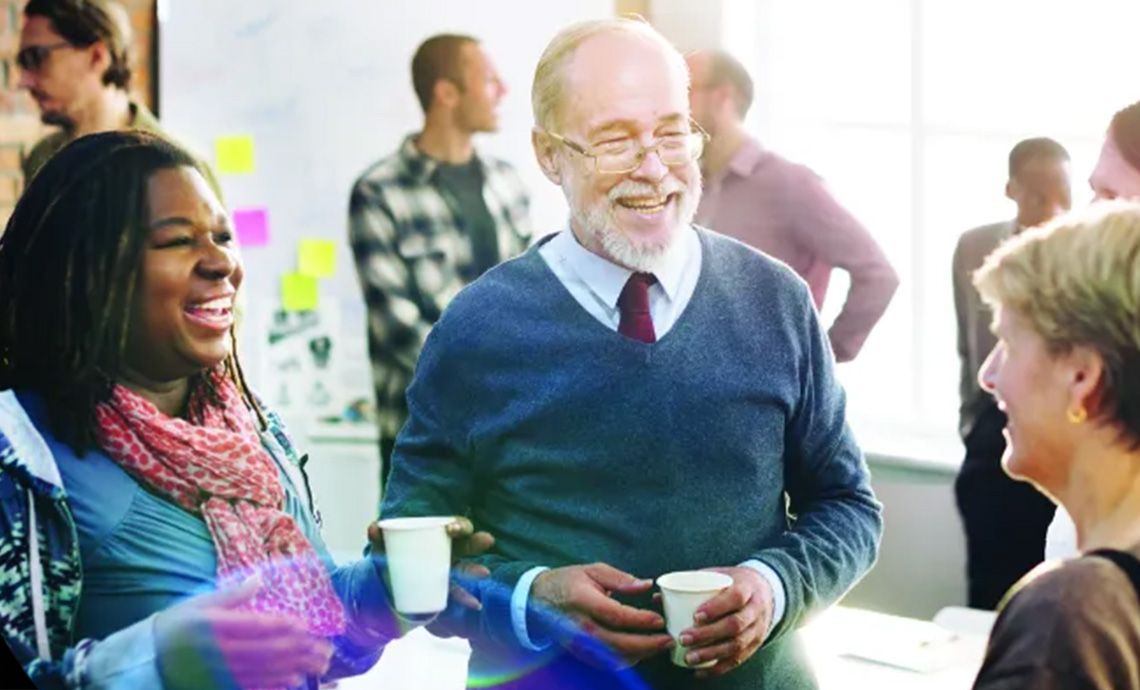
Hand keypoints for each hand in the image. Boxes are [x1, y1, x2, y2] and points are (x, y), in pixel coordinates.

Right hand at [155, 576, 333, 689]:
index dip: (285, 626)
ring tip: (319, 664)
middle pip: (269, 651)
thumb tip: (260, 578)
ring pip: (266, 672)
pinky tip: (294, 682)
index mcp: (217, 626)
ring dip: (296, 668)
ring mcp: (221, 674)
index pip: (258, 626)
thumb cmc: (176, 626)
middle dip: (301, 650)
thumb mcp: (199, 604)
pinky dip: (275, 686)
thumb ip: (233, 595)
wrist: (147, 661)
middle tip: (326, 649)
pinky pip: (252, 689)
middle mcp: (221, 652)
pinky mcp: (220, 688)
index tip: (306, 625)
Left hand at [367, 516, 494, 609]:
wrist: (384, 583)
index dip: (459, 525)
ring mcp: (445, 571)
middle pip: (465, 545)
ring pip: (464, 568)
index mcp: (436, 537)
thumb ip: (380, 537)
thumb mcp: (385, 547)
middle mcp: (446, 552)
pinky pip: (456, 593)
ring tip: (485, 573)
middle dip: (476, 542)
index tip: (453, 528)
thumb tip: (374, 527)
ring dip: (475, 570)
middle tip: (487, 540)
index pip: (455, 527)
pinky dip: (466, 598)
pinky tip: (476, 605)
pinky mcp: (441, 589)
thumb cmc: (390, 557)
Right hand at [532, 563, 672, 667]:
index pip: (617, 616)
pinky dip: (627, 660)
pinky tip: (641, 652)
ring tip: (659, 646)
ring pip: (615, 656)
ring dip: (641, 654)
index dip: (640, 620)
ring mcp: (580, 643)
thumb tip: (646, 585)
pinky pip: (607, 662)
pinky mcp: (580, 652)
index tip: (659, 620)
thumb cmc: (568, 581)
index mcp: (584, 601)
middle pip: (619, 642)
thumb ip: (620, 578)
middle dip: (648, 644)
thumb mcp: (593, 570)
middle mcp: (581, 626)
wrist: (538, 598)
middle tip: (668, 640)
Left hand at [678, 566, 773, 677]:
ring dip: (712, 654)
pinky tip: (700, 672)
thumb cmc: (733, 582)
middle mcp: (755, 610)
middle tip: (684, 638)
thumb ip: (691, 583)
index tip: (695, 616)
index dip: (716, 608)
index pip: (735, 598)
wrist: (767, 591)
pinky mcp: (755, 644)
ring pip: (737, 645)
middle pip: (734, 625)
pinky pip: (738, 660)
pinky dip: (719, 668)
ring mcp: (757, 629)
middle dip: (708, 634)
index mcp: (747, 587)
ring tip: (689, 658)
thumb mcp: (718, 575)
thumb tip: (658, 597)